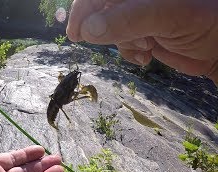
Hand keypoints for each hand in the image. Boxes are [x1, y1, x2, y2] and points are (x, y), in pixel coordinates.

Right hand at [66, 0, 217, 83]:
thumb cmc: (205, 22)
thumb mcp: (167, 15)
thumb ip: (128, 19)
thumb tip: (88, 30)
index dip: (84, 9)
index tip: (76, 33)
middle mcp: (135, 0)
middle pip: (102, 12)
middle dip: (114, 31)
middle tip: (138, 41)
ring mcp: (138, 16)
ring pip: (110, 31)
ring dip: (125, 44)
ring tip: (147, 47)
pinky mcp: (141, 33)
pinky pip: (121, 44)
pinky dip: (130, 53)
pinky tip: (146, 56)